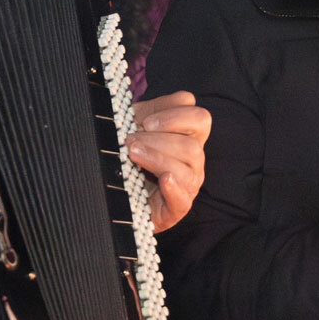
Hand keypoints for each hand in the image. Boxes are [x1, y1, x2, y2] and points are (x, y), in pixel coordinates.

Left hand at [127, 91, 210, 230]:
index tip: (145, 122)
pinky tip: (163, 179)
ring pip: (187, 169)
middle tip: (130, 141)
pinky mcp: (177, 208)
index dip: (174, 116)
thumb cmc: (131, 154)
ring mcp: (189, 184)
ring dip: (157, 158)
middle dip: (157, 140)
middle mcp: (194, 160)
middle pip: (192, 146)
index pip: (200, 119)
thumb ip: (151, 111)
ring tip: (133, 155)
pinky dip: (174, 188)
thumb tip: (152, 114)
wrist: (118, 190)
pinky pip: (183, 199)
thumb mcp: (139, 125)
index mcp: (189, 137)